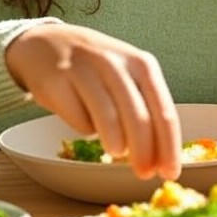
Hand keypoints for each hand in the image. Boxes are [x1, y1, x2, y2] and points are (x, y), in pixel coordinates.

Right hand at [4, 22, 180, 180]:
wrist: (46, 42)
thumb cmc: (96, 67)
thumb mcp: (127, 76)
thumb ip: (144, 108)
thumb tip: (160, 157)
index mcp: (142, 64)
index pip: (163, 111)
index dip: (169, 146)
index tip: (170, 173)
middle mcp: (116, 63)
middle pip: (138, 117)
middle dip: (144, 152)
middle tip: (144, 174)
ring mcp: (86, 70)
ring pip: (108, 117)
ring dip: (116, 142)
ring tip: (117, 151)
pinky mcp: (58, 80)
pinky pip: (77, 117)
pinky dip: (84, 128)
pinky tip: (82, 119)